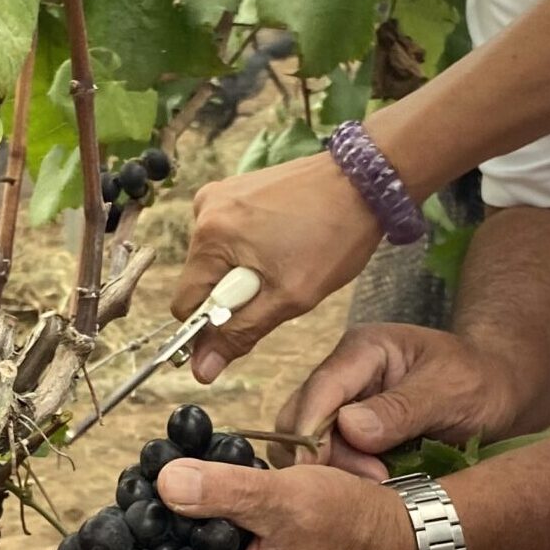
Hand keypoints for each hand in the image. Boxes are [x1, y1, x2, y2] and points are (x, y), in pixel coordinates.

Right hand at [171, 152, 382, 381]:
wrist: (364, 181)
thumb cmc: (334, 236)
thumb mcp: (289, 297)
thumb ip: (240, 333)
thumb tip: (202, 368)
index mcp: (210, 237)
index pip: (185, 305)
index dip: (211, 327)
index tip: (246, 324)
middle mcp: (204, 210)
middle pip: (201, 281)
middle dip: (235, 294)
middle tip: (280, 283)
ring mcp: (219, 195)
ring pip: (216, 260)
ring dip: (244, 271)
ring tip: (286, 259)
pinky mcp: (235, 189)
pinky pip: (228, 235)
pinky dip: (250, 247)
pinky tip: (282, 240)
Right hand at [272, 325, 522, 476]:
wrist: (500, 394)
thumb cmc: (481, 381)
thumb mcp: (452, 389)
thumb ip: (403, 408)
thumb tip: (350, 428)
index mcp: (363, 350)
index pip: (322, 389)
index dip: (312, 431)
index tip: (317, 473)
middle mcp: (344, 375)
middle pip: (302, 418)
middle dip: (325, 455)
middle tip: (373, 481)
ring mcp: (345, 405)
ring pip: (308, 442)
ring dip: (336, 470)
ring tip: (382, 484)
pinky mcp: (351, 434)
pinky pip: (330, 458)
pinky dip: (345, 477)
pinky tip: (376, 487)